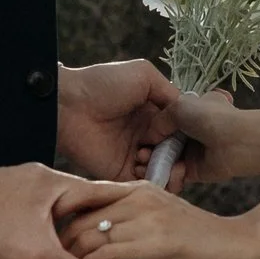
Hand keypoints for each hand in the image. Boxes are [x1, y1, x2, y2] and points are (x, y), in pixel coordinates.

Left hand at [52, 177, 259, 258]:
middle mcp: (139, 196)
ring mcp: (149, 218)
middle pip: (77, 220)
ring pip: (87, 239)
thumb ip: (128, 220)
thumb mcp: (159, 219)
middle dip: (61, 251)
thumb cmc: (199, 240)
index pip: (80, 200)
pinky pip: (107, 257)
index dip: (61, 228)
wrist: (241, 247)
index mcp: (137, 187)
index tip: (57, 253)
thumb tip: (90, 238)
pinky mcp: (158, 243)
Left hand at [56, 57, 180, 179]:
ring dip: (164, 167)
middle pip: (173, 153)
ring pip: (161, 169)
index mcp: (152, 114)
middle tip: (175, 157)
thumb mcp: (144, 75)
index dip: (188, 137)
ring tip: (151, 156)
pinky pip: (142, 183)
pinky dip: (151, 180)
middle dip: (178, 157)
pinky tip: (144, 166)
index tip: (193, 140)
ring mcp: (133, 155)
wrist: (67, 104)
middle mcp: (146, 136)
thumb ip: (170, 92)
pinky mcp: (119, 172)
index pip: (179, 131)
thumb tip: (189, 112)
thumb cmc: (103, 84)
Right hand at [149, 83, 248, 188]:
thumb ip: (158, 121)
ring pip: (166, 161)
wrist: (235, 141)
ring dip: (154, 166)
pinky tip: (161, 177)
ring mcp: (192, 152)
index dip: (147, 132)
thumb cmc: (209, 117)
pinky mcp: (194, 171)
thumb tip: (148, 138)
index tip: (136, 141)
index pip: (162, 122)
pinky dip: (168, 177)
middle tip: (139, 158)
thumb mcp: (178, 107)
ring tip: (144, 169)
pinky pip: (175, 176)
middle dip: (147, 152)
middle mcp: (189, 131)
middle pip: (161, 144)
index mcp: (188, 112)